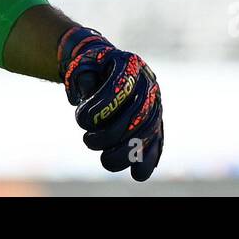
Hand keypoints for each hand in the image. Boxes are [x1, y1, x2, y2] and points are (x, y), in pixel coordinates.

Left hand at [58, 25, 162, 180]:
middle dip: (112, 134)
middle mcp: (147, 83)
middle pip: (138, 114)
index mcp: (129, 64)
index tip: (81, 120)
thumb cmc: (90, 69)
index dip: (103, 106)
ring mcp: (154, 103)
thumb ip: (84, 79)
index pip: (121, 88)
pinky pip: (157, 141)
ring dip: (128, 152)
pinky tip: (137, 174)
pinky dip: (149, 159)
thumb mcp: (82, 66)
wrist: (103, 67)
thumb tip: (88, 96)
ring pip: (149, 131)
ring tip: (106, 161)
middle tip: (88, 141)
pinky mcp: (155, 121)